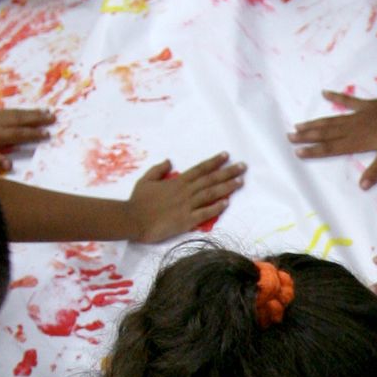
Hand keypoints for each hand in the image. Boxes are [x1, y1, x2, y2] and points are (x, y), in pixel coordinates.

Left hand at [0, 107, 54, 173]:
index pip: (18, 134)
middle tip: (53, 117)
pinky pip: (8, 111)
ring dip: (31, 112)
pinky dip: (20, 110)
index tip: (47, 133)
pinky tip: (25, 111)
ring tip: (45, 111)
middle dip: (37, 118)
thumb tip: (10, 163)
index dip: (33, 134)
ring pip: (15, 113)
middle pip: (20, 119)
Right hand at [122, 153, 245, 240]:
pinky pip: (204, 213)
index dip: (214, 162)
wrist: (133, 219)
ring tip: (240, 182)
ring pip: (210, 194)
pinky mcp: (186, 220)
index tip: (227, 156)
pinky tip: (227, 203)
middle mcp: (185, 191)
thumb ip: (159, 169)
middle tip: (243, 166)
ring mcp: (187, 206)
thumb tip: (169, 161)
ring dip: (227, 187)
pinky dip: (216, 208)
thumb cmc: (138, 201)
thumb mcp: (146, 180)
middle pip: (210, 179)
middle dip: (228, 172)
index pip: (200, 169)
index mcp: (177, 181)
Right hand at [291, 91, 376, 188]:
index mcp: (357, 142)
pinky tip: (324, 94)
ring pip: (331, 120)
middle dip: (307, 136)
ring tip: (298, 125)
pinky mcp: (364, 105)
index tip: (298, 152)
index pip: (331, 148)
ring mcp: (356, 115)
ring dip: (314, 123)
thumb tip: (362, 187)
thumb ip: (376, 170)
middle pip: (325, 133)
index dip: (314, 150)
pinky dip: (335, 97)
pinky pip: (346, 101)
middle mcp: (352, 128)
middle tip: (289, 136)